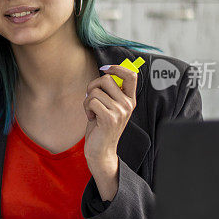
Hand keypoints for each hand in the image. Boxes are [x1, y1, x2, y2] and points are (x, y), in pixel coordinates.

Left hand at [82, 65, 137, 199]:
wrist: (101, 151)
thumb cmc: (101, 126)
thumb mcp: (109, 106)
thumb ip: (109, 91)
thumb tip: (106, 71)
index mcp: (130, 99)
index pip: (131, 75)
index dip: (117, 67)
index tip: (105, 69)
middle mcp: (128, 104)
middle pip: (106, 79)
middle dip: (92, 86)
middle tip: (91, 98)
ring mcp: (120, 111)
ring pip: (95, 91)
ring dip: (87, 101)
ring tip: (92, 112)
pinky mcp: (110, 118)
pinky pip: (92, 101)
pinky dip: (86, 108)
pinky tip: (91, 118)